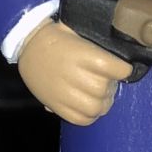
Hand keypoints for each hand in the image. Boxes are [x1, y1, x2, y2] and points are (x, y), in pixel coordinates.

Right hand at [18, 20, 132, 125]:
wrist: (28, 45)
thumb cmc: (58, 36)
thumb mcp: (80, 32)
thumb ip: (100, 46)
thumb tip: (120, 62)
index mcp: (83, 54)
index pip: (116, 69)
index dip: (123, 70)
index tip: (123, 68)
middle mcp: (75, 75)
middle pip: (105, 90)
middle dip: (111, 86)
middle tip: (108, 81)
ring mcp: (64, 92)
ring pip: (95, 108)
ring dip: (102, 103)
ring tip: (99, 96)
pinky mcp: (55, 105)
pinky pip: (80, 119)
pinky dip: (89, 116)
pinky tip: (88, 106)